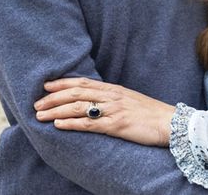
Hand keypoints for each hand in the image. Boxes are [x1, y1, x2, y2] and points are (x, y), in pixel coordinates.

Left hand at [34, 77, 174, 146]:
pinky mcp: (117, 125)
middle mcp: (112, 96)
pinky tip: (59, 125)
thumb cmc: (150, 114)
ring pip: (78, 107)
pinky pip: (90, 124)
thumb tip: (95, 100)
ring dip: (56, 110)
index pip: (83, 82)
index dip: (63, 82)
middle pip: (76, 93)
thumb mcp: (130, 100)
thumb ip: (112, 98)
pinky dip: (72, 124)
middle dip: (54, 97)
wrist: (171, 123)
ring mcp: (114, 110)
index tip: (46, 84)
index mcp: (114, 89)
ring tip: (40, 115)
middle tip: (36, 102)